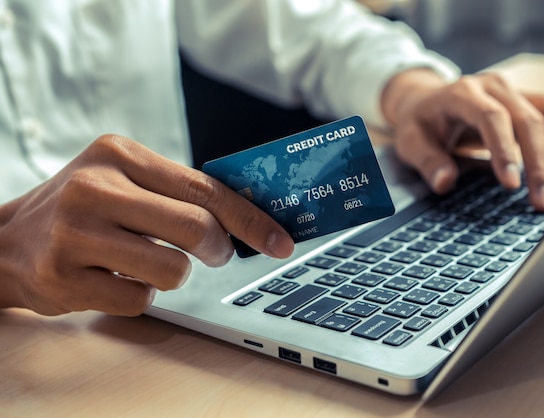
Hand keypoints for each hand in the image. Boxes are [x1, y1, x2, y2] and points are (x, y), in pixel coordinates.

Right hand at [0, 135, 293, 315]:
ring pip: (172, 269)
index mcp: (118, 153)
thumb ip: (176, 191)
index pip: (204, 188)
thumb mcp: (121, 177)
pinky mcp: (64, 277)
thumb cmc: (81, 208)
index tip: (279, 241)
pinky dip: (140, 294)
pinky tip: (116, 278)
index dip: (250, 219)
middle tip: (213, 254)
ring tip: (147, 262)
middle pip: (195, 227)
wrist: (6, 241)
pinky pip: (139, 299)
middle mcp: (95, 187)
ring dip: (174, 274)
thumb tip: (244, 218)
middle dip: (216, 249)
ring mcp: (76, 233)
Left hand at [381, 69, 543, 210]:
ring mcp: (516, 92)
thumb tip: (445, 183)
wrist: (426, 102)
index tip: (512, 184)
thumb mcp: (410, 143)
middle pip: (527, 118)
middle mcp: (495, 86)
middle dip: (537, 162)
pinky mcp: (529, 103)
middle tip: (540, 200)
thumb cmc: (420, 124)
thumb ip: (428, 162)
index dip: (505, 150)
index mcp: (463, 93)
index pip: (491, 118)